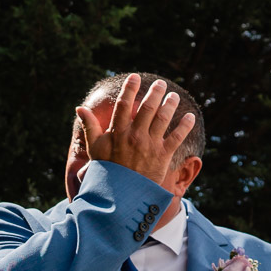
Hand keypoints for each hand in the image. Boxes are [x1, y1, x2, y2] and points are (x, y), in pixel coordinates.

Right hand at [75, 74, 196, 188]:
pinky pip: (176, 137)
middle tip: (161, 83)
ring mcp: (150, 145)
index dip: (129, 89)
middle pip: (147, 109)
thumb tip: (79, 108)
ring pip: (163, 119)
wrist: (123, 193)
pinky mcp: (163, 155)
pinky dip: (185, 126)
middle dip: (155, 93)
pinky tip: (191, 117)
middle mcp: (135, 136)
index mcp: (118, 132)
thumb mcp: (95, 148)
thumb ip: (90, 126)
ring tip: (174, 96)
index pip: (124, 105)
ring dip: (170, 105)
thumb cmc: (108, 169)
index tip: (135, 77)